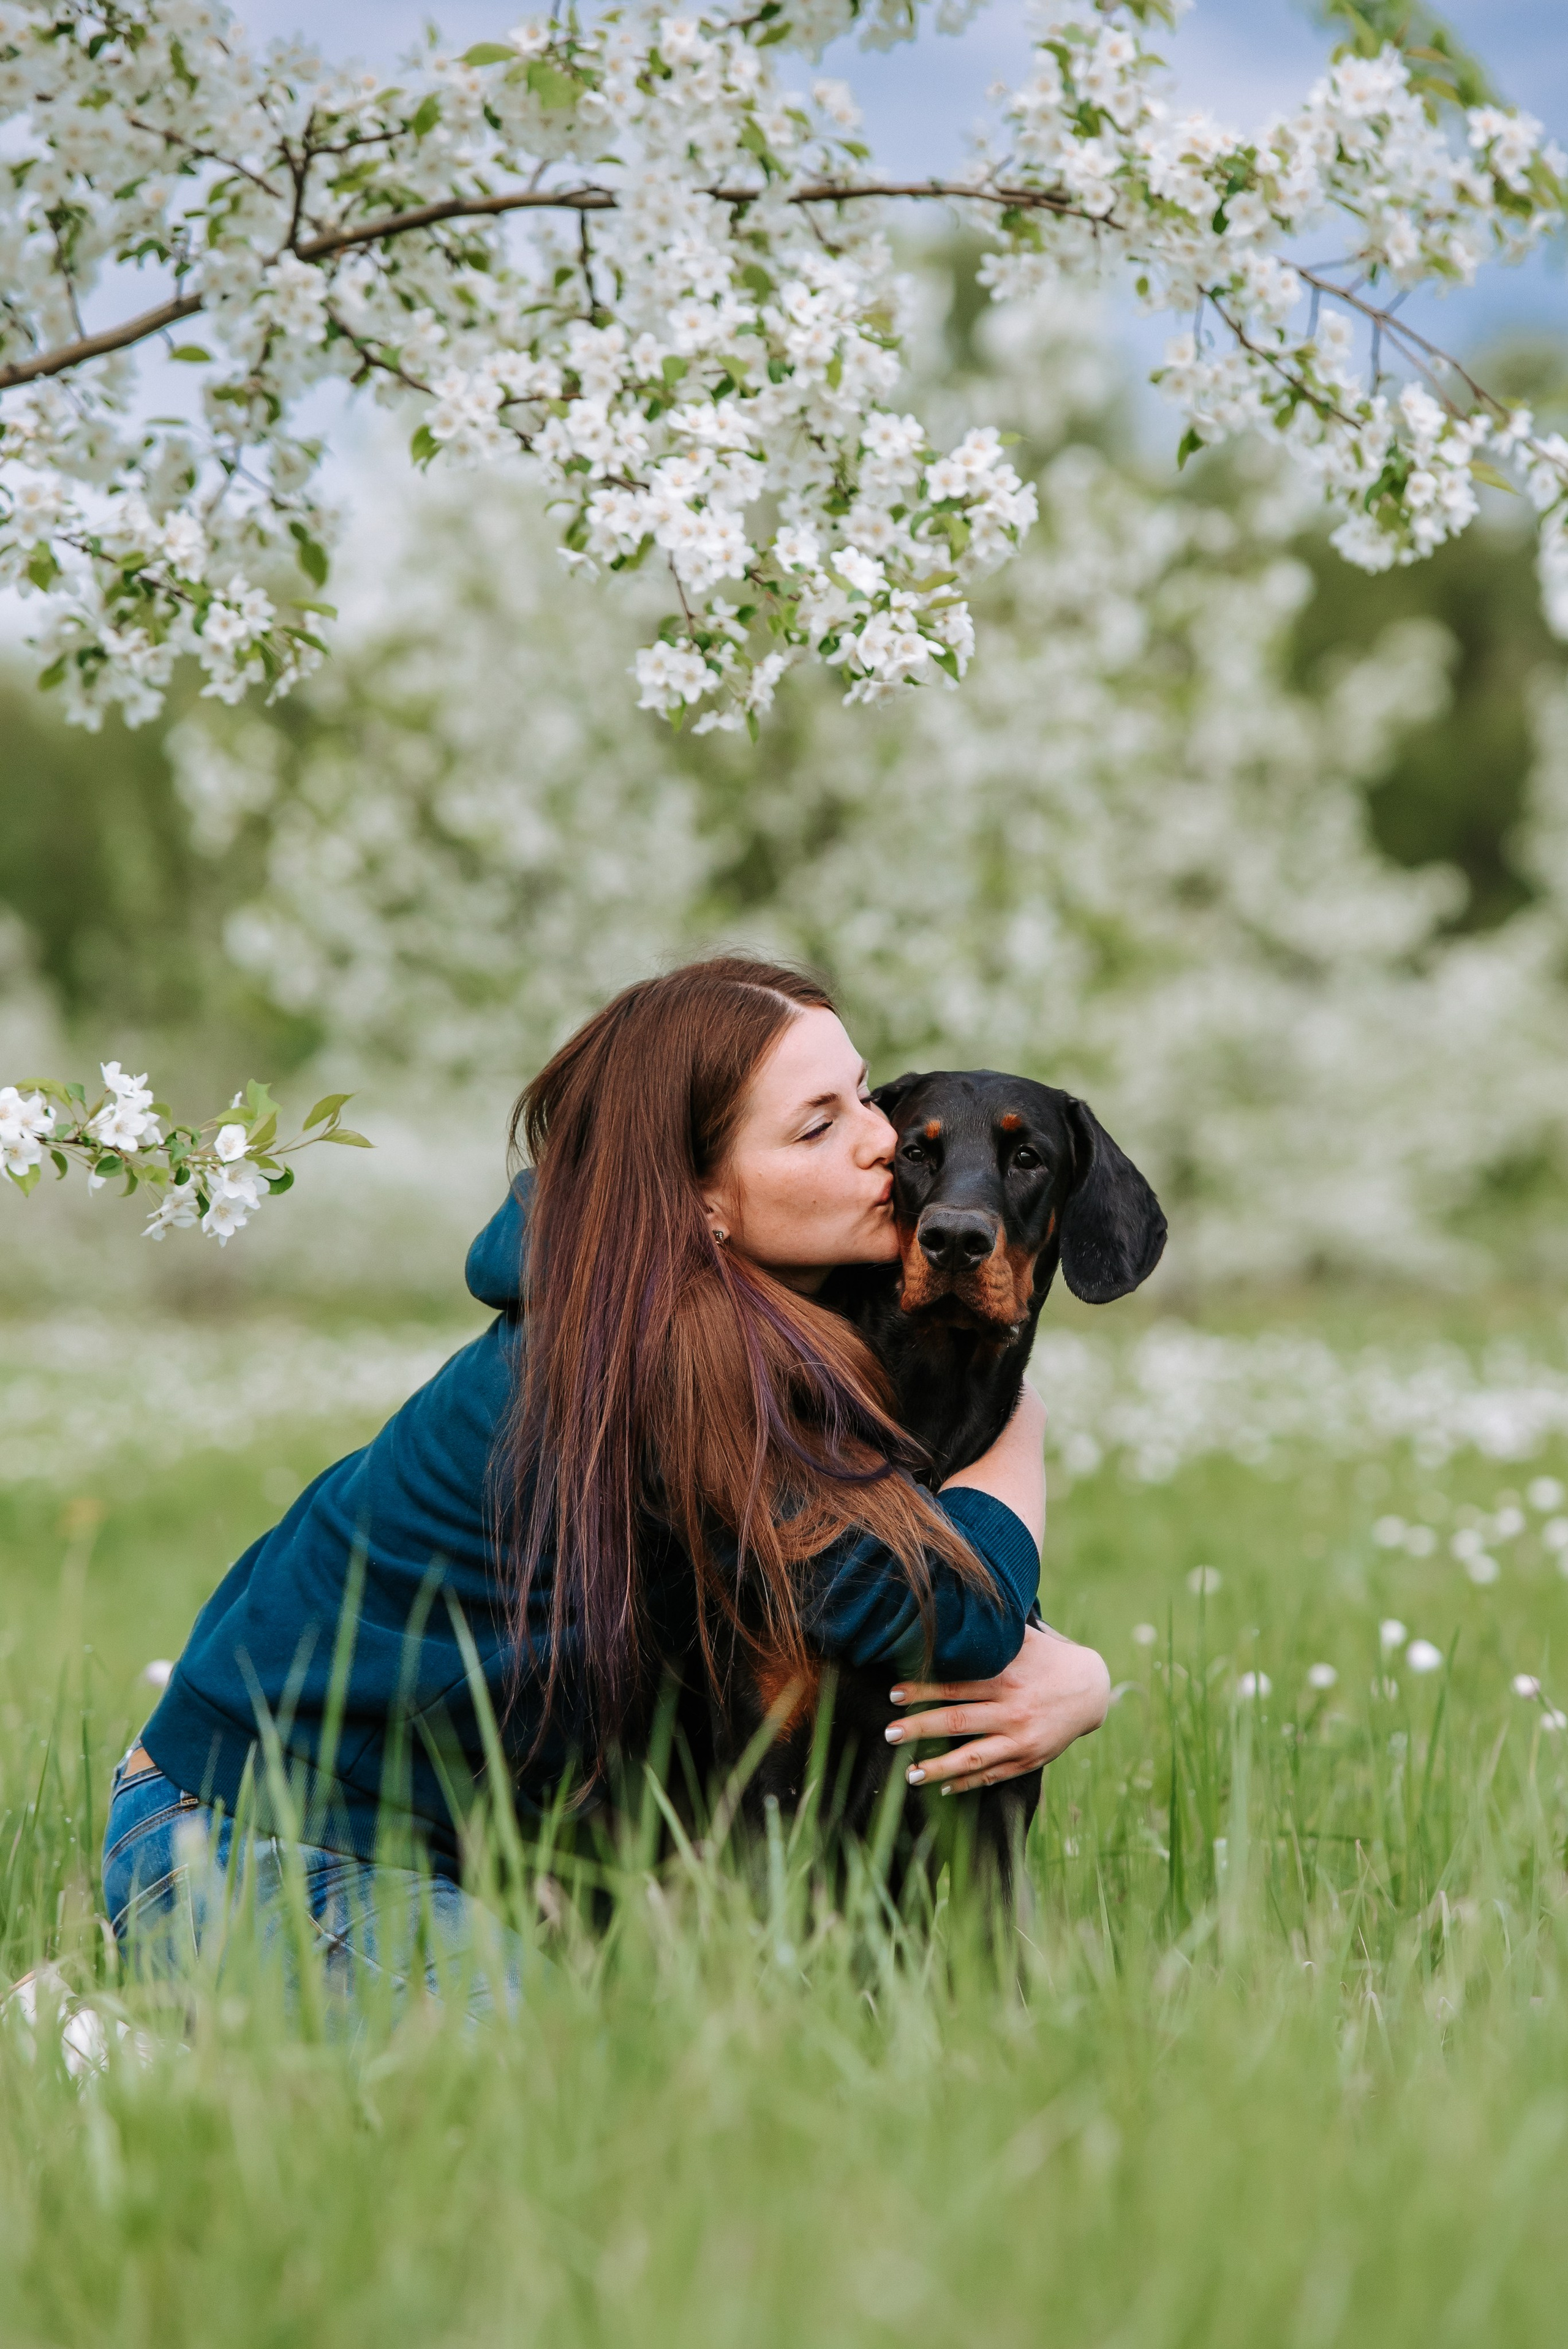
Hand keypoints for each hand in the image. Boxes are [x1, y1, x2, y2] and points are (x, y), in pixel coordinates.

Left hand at [884, 1620, 1110, 1794]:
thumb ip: (992, 1633)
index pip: (956, 1687)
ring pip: (974, 1758)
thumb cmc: (1049, 1658)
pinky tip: (943, 1789)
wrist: (1093, 1690)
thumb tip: (953, 1608)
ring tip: (909, 1774)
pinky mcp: (1030, 1759)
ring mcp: (1022, 1739)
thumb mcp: (1024, 1640)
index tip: (894, 1695)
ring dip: (939, 1768)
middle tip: (889, 1734)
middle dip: (920, 1729)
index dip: (923, 1691)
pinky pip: (994, 1775)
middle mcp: (1013, 1711)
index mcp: (1007, 1679)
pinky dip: (968, 1783)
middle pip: (958, 1723)